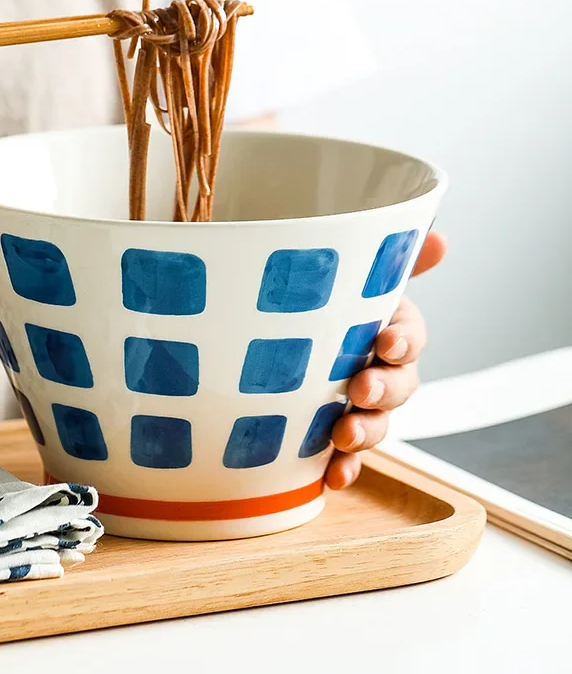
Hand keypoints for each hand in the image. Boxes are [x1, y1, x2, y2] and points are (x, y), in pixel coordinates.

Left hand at [325, 231, 447, 488]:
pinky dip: (344, 468)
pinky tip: (332, 476)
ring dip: (366, 432)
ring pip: (377, 424)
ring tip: (342, 435)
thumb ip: (386, 263)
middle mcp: (380, 372)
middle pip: (400, 386)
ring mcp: (359, 407)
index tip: (386, 342)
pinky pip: (347, 457)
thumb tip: (440, 239)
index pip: (409, 338)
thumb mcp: (345, 284)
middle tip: (360, 388)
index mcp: (386, 334)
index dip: (403, 342)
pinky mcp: (334, 436)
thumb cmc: (320, 312)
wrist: (275, 349)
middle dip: (384, 389)